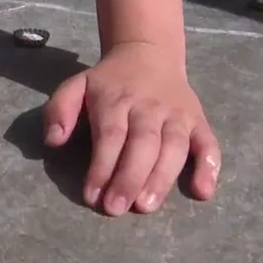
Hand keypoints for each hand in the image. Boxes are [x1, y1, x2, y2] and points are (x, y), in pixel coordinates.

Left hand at [42, 42, 220, 215]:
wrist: (148, 53)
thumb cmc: (108, 81)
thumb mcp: (76, 85)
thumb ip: (59, 110)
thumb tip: (53, 141)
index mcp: (116, 100)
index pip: (110, 136)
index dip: (102, 167)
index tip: (92, 195)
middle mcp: (149, 107)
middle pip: (143, 144)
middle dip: (129, 178)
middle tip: (116, 208)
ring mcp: (177, 114)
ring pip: (175, 147)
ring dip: (162, 178)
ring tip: (146, 205)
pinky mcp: (199, 121)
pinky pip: (209, 144)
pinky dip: (209, 167)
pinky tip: (203, 192)